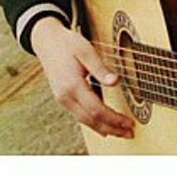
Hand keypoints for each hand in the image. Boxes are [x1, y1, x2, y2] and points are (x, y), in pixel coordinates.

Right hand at [30, 16, 134, 138]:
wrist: (47, 41)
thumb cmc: (67, 44)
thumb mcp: (86, 51)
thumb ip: (100, 68)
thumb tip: (115, 82)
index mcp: (72, 85)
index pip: (96, 109)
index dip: (114, 119)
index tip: (129, 123)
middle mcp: (65, 96)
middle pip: (91, 120)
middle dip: (112, 128)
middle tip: (129, 133)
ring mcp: (62, 99)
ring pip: (84, 121)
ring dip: (103, 128)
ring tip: (120, 132)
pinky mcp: (62, 98)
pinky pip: (79, 116)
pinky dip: (93, 123)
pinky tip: (103, 125)